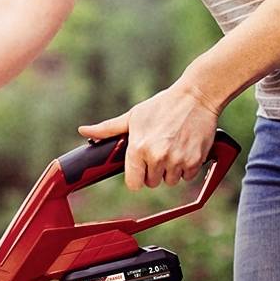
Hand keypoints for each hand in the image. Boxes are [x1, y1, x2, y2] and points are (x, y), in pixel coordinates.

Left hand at [79, 78, 219, 190]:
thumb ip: (108, 129)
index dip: (137, 176)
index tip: (142, 167)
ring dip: (172, 170)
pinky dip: (188, 167)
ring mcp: (177, 160)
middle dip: (155, 171)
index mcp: (138, 148)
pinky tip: (185, 149)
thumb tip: (83, 131)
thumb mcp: (133, 116)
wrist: (196, 96)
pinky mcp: (195, 161)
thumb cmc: (162, 105)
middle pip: (153, 183)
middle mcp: (156, 157)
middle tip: (160, 151)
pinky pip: (188, 177)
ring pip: (171, 181)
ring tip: (173, 148)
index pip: (133, 184)